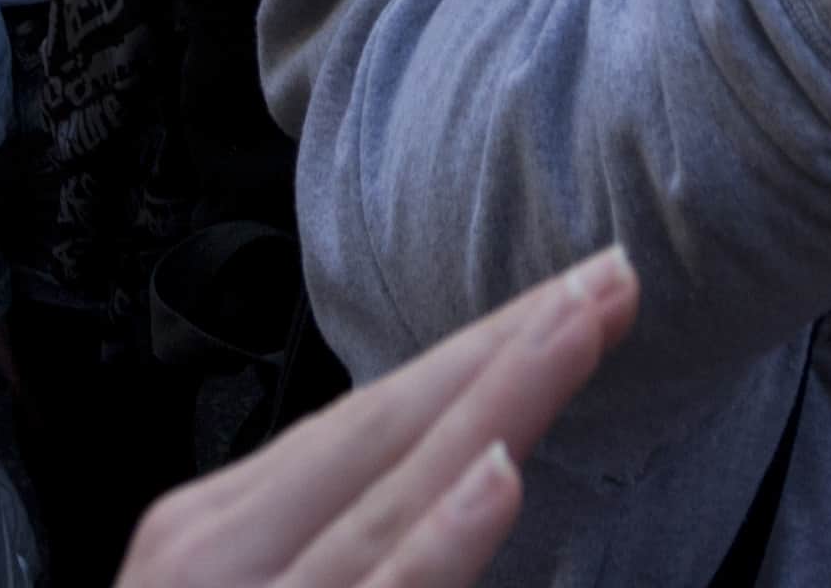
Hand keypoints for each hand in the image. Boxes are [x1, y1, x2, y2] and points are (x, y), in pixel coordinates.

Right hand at [115, 247, 635, 587]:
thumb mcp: (252, 583)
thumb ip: (333, 542)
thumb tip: (442, 469)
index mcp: (218, 530)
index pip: (368, 418)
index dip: (474, 352)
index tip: (576, 296)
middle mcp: (219, 552)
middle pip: (387, 433)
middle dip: (503, 350)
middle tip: (612, 275)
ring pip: (393, 494)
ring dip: (491, 403)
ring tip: (574, 328)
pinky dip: (438, 540)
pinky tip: (498, 475)